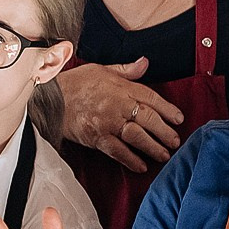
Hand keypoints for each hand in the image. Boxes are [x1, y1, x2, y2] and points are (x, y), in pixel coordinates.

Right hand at [59, 60, 184, 172]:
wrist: (50, 97)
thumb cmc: (76, 83)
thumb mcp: (102, 69)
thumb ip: (126, 70)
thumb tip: (145, 62)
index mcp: (121, 87)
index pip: (151, 98)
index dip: (168, 109)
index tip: (179, 119)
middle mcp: (117, 105)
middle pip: (148, 119)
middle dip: (165, 132)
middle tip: (176, 141)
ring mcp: (107, 123)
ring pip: (136, 136)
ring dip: (153, 147)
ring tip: (164, 155)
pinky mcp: (96, 137)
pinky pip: (118, 151)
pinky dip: (131, 160)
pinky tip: (141, 166)